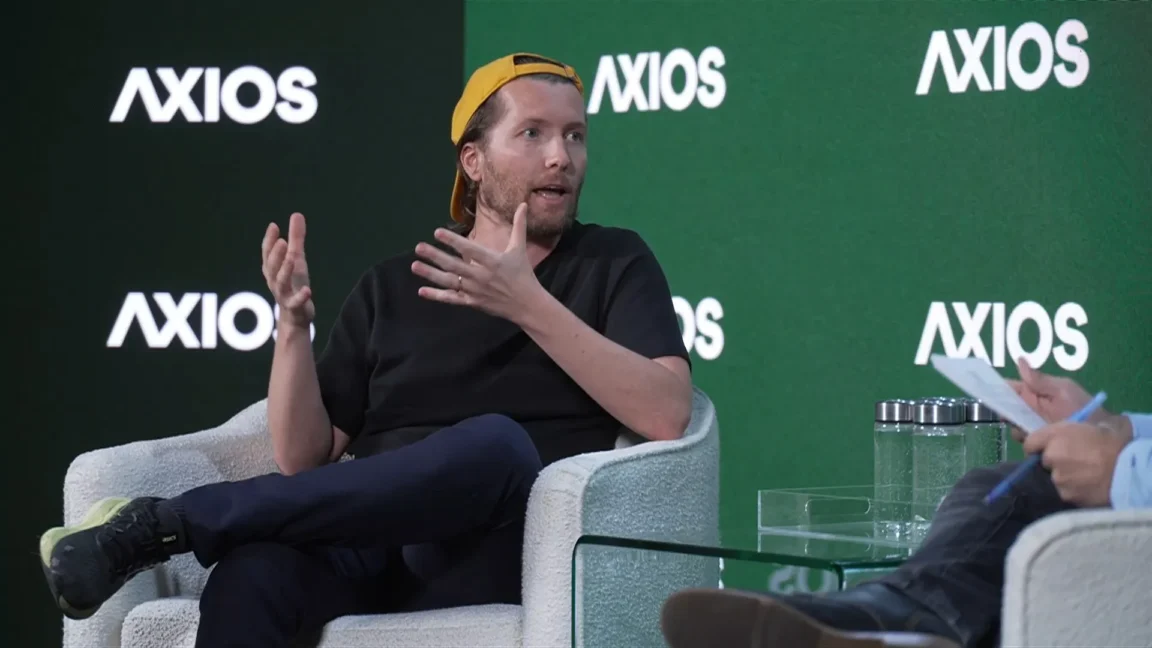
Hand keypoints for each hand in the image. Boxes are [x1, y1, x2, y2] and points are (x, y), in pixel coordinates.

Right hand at [261, 212, 314, 327]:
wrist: (295, 315)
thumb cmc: (294, 284)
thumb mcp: (297, 259)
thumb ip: (296, 238)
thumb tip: (296, 214)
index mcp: (273, 269)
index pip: (267, 253)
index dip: (269, 241)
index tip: (273, 226)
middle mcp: (274, 281)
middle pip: (271, 267)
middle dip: (275, 254)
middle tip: (282, 241)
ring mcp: (283, 295)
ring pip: (280, 283)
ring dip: (285, 271)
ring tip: (292, 259)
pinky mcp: (294, 307)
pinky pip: (295, 302)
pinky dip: (300, 297)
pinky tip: (307, 290)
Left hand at [411, 203, 545, 323]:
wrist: (527, 305)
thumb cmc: (523, 274)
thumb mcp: (520, 249)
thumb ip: (519, 226)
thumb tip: (523, 204)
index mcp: (493, 262)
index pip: (470, 249)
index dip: (453, 240)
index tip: (437, 232)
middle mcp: (481, 276)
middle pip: (454, 265)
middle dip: (435, 256)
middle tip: (418, 247)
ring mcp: (475, 291)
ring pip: (449, 281)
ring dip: (430, 274)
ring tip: (414, 265)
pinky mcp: (472, 303)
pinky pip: (452, 298)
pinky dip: (437, 296)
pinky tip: (421, 290)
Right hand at [1004, 357, 1110, 442]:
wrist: (1100, 430)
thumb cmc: (1082, 406)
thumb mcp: (1062, 390)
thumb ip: (1040, 380)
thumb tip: (1019, 361)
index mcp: (1034, 392)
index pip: (1009, 388)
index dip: (997, 388)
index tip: (986, 390)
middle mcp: (1029, 408)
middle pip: (1006, 408)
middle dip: (1004, 411)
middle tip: (1010, 414)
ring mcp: (1033, 425)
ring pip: (1013, 425)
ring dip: (1016, 426)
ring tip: (1028, 428)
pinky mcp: (1038, 440)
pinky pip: (1023, 439)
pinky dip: (1025, 439)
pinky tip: (1034, 438)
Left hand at [1022, 421, 1130, 506]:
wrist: (1128, 470)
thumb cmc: (1111, 444)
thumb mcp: (1086, 426)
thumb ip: (1063, 433)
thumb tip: (1053, 438)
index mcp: (1056, 435)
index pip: (1030, 443)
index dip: (1038, 446)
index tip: (1045, 449)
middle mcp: (1051, 456)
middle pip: (1044, 461)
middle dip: (1054, 462)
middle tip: (1075, 461)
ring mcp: (1057, 477)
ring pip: (1055, 477)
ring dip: (1065, 476)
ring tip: (1086, 474)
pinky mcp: (1066, 494)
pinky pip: (1066, 491)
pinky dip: (1074, 489)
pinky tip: (1088, 485)